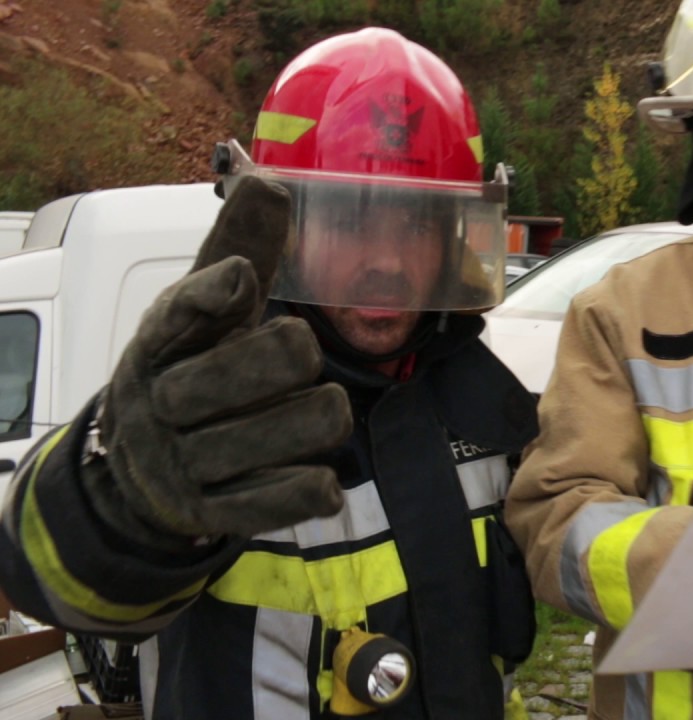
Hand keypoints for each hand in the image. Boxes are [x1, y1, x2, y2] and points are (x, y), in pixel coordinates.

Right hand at [95, 175, 351, 540]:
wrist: (142, 471)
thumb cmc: (190, 366)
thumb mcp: (204, 306)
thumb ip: (240, 249)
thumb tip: (267, 181)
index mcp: (162, 339)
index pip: (182, 313)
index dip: (211, 297)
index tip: (237, 281)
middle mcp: (164, 400)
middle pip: (253, 369)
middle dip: (294, 355)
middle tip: (297, 353)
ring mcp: (185, 461)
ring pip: (284, 434)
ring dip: (318, 417)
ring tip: (315, 408)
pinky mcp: (212, 511)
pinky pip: (279, 501)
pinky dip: (310, 487)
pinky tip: (322, 476)